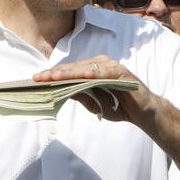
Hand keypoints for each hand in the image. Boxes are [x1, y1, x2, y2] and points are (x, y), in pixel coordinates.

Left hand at [33, 55, 153, 124]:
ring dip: (71, 72)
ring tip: (55, 77)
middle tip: (39, 78)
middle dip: (56, 73)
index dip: (53, 75)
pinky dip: (95, 73)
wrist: (144, 113)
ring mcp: (112, 67)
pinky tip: (84, 75)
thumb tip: (60, 90)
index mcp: (92, 71)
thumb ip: (79, 94)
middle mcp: (101, 66)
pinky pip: (107, 71)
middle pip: (74, 68)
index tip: (35, 79)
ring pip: (87, 68)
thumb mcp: (94, 103)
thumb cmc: (119, 107)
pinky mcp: (123, 72)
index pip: (69, 72)